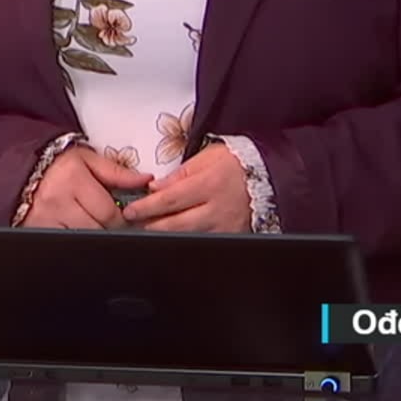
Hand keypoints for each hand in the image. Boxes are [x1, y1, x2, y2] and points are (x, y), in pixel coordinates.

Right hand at [19, 146, 152, 229]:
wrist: (22, 168)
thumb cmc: (58, 164)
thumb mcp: (87, 160)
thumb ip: (116, 172)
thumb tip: (145, 180)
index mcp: (73, 179)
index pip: (109, 213)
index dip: (121, 219)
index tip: (122, 218)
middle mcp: (58, 201)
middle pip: (96, 230)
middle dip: (107, 230)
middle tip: (108, 224)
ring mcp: (44, 219)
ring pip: (80, 240)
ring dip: (91, 237)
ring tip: (92, 226)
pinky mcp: (35, 230)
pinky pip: (63, 243)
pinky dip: (73, 241)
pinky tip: (76, 231)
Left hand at [120, 142, 250, 232]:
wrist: (270, 175)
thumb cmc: (234, 164)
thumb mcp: (205, 158)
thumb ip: (179, 175)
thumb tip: (154, 188)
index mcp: (210, 184)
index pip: (170, 200)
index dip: (147, 207)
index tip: (130, 211)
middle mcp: (219, 209)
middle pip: (177, 224)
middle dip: (151, 225)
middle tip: (132, 223)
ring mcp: (227, 227)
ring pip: (189, 237)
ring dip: (165, 235)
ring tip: (148, 229)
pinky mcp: (233, 237)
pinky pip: (205, 242)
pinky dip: (187, 240)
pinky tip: (173, 236)